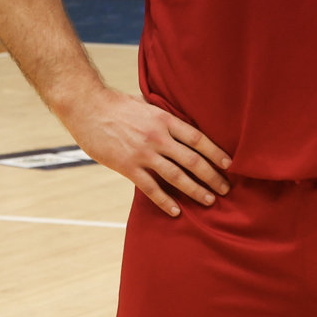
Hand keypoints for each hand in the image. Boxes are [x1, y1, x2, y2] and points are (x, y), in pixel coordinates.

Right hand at [61, 87, 230, 215]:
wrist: (86, 106)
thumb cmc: (118, 105)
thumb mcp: (148, 105)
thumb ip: (166, 119)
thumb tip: (185, 126)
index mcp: (165, 120)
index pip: (198, 139)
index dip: (216, 153)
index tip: (230, 164)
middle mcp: (158, 137)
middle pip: (192, 160)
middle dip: (212, 176)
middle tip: (226, 188)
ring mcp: (143, 153)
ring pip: (176, 176)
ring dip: (195, 190)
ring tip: (209, 200)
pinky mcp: (126, 166)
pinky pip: (150, 188)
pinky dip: (164, 201)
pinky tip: (176, 211)